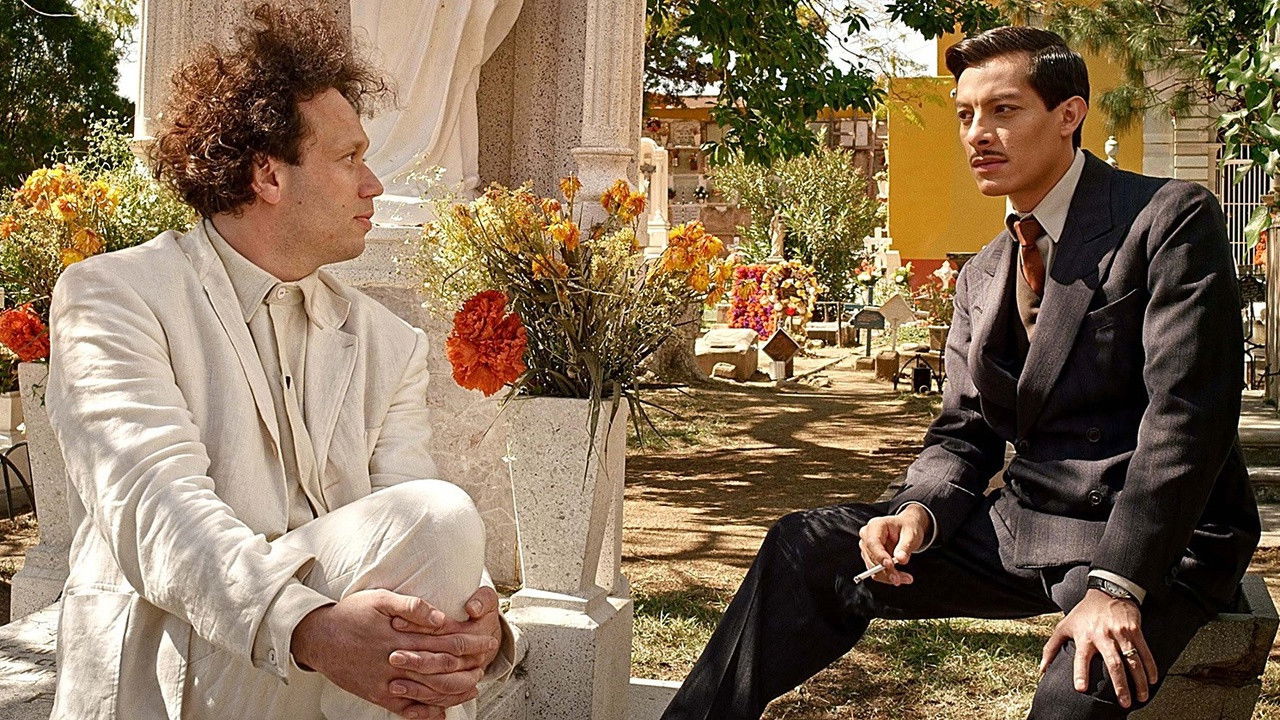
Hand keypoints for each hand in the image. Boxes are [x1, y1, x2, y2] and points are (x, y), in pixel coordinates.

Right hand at [292, 589, 496, 718]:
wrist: (318, 638)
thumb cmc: (350, 615)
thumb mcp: (379, 599)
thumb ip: (411, 606)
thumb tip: (440, 617)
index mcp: (401, 636)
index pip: (444, 641)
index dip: (469, 641)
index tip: (486, 639)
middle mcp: (397, 662)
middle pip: (442, 668)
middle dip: (469, 665)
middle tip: (487, 660)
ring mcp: (388, 682)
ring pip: (428, 691)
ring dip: (454, 689)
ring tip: (473, 685)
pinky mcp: (378, 695)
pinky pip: (406, 709)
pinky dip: (426, 712)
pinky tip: (442, 711)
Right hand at [857, 505, 930, 584]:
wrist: (906, 528)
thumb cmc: (907, 527)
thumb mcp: (911, 534)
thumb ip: (905, 546)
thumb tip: (901, 559)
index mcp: (875, 525)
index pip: (873, 542)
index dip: (880, 555)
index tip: (890, 565)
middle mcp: (867, 536)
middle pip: (872, 557)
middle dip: (887, 570)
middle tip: (902, 578)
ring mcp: (867, 548)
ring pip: (873, 568)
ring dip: (889, 576)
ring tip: (906, 578)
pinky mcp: (870, 558)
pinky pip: (876, 572)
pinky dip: (888, 577)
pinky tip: (901, 577)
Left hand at [1040, 589, 1157, 708]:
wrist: (1107, 590)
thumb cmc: (1084, 612)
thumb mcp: (1064, 626)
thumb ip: (1051, 648)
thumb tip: (1042, 669)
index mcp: (1084, 637)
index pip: (1081, 657)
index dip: (1080, 672)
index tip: (1080, 688)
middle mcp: (1102, 635)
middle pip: (1113, 663)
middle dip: (1120, 684)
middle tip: (1124, 702)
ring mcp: (1120, 633)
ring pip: (1132, 660)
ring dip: (1138, 680)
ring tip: (1141, 696)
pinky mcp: (1134, 629)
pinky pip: (1144, 651)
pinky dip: (1150, 666)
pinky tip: (1152, 679)